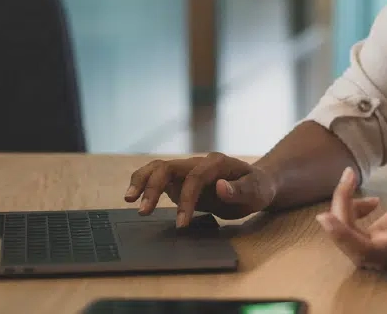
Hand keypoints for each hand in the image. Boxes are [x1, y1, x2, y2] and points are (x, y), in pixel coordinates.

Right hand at [125, 154, 277, 225]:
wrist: (256, 185)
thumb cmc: (258, 188)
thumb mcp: (257, 192)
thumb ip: (240, 190)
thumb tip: (220, 187)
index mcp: (217, 162)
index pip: (196, 177)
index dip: (186, 199)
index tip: (181, 223)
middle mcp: (198, 163)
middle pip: (168, 167)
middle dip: (153, 187)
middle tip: (143, 211)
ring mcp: (187, 170)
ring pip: (158, 168)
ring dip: (142, 182)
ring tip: (128, 199)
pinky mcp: (180, 181)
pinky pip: (158, 179)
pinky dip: (144, 185)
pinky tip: (135, 199)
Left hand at [316, 167, 386, 269]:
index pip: (363, 250)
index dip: (343, 236)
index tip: (325, 218)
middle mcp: (381, 256)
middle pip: (348, 242)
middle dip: (340, 210)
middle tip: (348, 176)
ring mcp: (373, 249)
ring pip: (345, 233)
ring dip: (343, 205)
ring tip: (353, 177)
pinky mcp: (368, 239)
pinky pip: (349, 227)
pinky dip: (350, 207)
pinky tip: (368, 199)